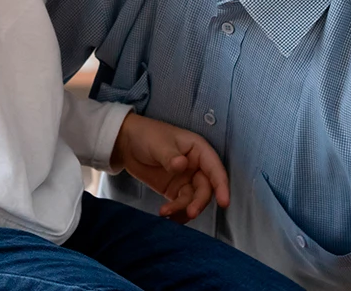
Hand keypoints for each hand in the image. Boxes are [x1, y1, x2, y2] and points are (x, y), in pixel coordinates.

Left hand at [110, 112, 230, 222]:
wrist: (126, 143)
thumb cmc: (147, 135)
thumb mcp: (159, 144)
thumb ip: (170, 157)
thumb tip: (181, 165)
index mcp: (199, 150)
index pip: (215, 170)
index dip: (222, 186)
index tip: (224, 202)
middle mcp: (196, 166)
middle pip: (205, 189)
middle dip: (199, 202)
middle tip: (189, 212)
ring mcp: (186, 179)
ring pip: (193, 199)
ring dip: (183, 209)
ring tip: (166, 213)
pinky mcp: (175, 190)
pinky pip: (180, 204)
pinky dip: (176, 212)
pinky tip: (165, 215)